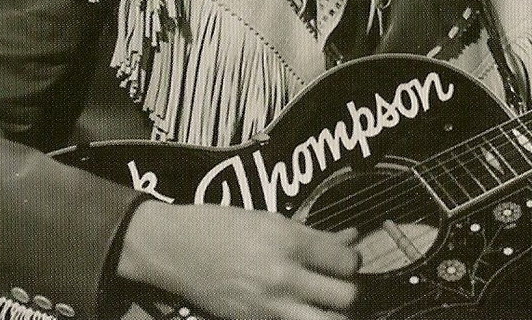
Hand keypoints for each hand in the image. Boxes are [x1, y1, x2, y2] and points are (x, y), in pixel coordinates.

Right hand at [118, 201, 360, 319]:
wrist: (178, 250)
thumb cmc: (225, 225)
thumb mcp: (273, 220)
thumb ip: (316, 234)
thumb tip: (351, 237)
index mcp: (290, 242)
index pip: (347, 262)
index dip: (353, 260)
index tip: (346, 258)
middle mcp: (284, 277)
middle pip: (345, 296)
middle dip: (348, 289)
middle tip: (338, 282)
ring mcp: (269, 307)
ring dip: (332, 314)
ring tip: (326, 304)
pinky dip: (304, 319)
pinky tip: (302, 311)